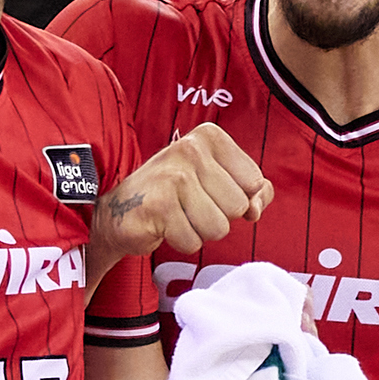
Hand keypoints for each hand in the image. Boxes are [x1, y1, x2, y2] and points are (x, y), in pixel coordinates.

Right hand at [91, 123, 270, 267]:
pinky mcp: (158, 206)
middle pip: (238, 207)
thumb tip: (258, 206)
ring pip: (219, 227)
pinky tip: (164, 226)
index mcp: (210, 137)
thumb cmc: (174, 196)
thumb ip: (252, 190)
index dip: (237, 198)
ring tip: (178, 216)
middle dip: (218, 216)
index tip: (209, 192)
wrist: (120, 212)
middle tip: (189, 206)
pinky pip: (194, 241)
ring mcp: (173, 177)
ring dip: (200, 231)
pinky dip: (181, 241)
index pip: (254, 182)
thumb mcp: (217, 182)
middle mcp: (191, 149)